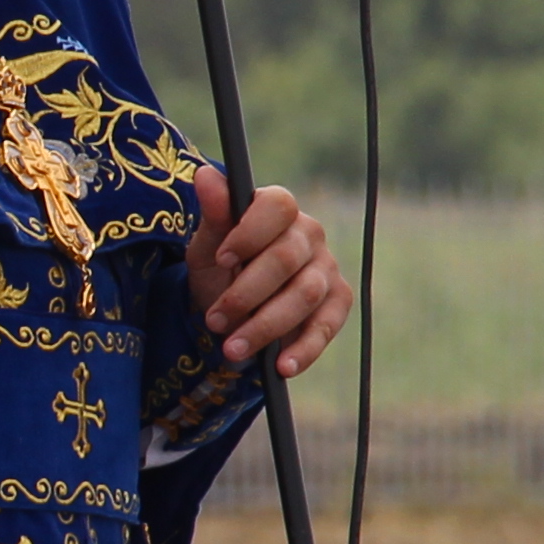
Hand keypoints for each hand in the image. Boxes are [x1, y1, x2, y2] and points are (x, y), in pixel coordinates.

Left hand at [183, 166, 347, 380]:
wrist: (231, 309)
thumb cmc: (220, 270)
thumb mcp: (207, 245)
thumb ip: (213, 214)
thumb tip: (206, 175)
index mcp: (278, 209)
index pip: (277, 207)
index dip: (250, 233)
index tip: (222, 260)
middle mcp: (308, 234)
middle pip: (285, 259)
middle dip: (246, 293)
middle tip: (215, 320)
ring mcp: (326, 268)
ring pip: (304, 296)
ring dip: (266, 327)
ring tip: (232, 349)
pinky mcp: (337, 302)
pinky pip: (326, 325)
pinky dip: (304, 349)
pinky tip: (282, 367)